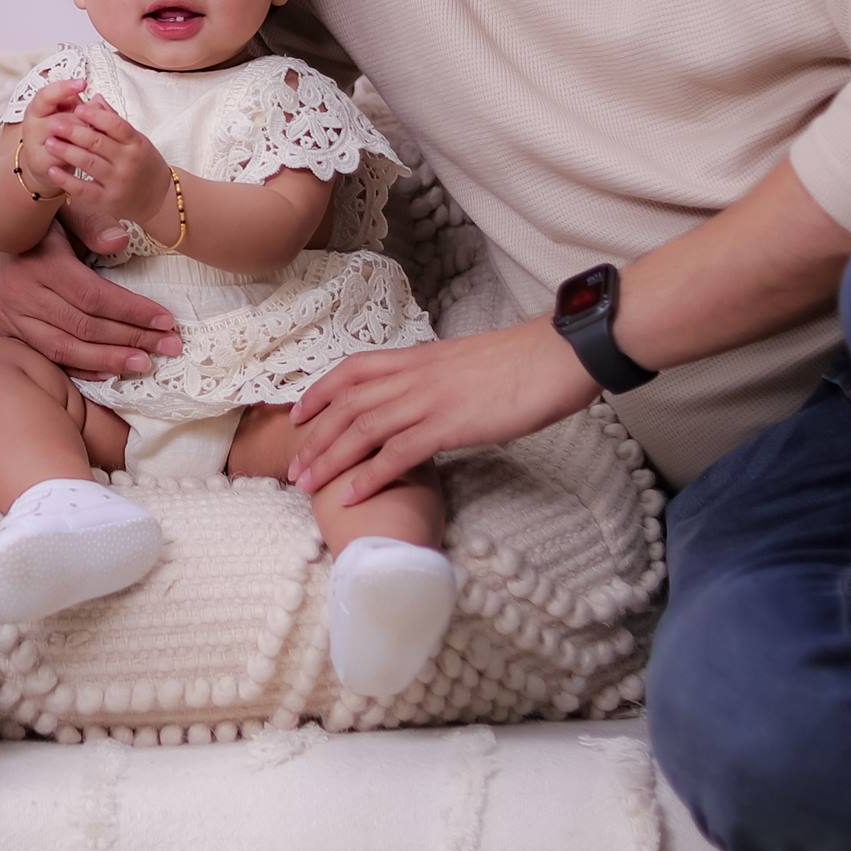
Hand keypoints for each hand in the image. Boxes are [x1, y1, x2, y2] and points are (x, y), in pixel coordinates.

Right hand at [0, 228, 181, 376]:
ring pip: (66, 349)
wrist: (0, 234)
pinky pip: (49, 358)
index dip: (132, 311)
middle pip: (85, 326)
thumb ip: (92, 224)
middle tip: (169, 346)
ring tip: (144, 363)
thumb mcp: (68, 211)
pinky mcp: (10, 333)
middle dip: (131, 338)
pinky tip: (111, 372)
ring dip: (109, 360)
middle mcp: (23, 295)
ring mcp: (14, 318)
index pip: (94, 296)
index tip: (166, 321)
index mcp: (42, 264)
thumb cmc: (43, 223)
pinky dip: (82, 368)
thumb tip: (120, 240)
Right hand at [15, 80, 86, 204]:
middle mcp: (32, 125)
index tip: (83, 83)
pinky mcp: (43, 163)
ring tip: (98, 140)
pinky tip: (94, 154)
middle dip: (85, 122)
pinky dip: (83, 154)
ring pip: (66, 139)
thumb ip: (83, 106)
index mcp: (37, 108)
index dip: (64, 88)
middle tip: (98, 125)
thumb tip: (100, 101)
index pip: (47, 95)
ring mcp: (35, 145)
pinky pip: (67, 157)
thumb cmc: (60, 134)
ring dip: (86, 138)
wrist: (45, 164)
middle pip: (63, 119)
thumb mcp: (68, 113)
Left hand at [45, 95, 173, 230]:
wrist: (158, 198)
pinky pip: (83, 189)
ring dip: (66, 151)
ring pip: (88, 162)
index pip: (115, 124)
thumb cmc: (144, 164)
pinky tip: (53, 170)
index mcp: (137, 143)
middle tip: (54, 123)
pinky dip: (66, 180)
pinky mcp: (108, 201)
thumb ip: (114, 121)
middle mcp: (128, 162)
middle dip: (73, 131)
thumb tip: (94, 99)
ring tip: (49, 142)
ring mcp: (118, 182)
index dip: (95, 115)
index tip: (77, 108)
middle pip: (97, 142)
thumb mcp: (137, 141)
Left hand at [288, 320, 600, 503]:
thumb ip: (439, 378)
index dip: (320, 392)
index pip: (353, 370)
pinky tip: (352, 495)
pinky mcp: (449, 425)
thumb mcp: (466, 363)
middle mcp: (414, 376)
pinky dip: (369, 476)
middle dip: (315, 437)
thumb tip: (431, 397)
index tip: (299, 415)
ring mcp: (429, 400)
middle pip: (348, 405)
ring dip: (330, 459)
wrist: (556, 355)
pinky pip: (397, 453)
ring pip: (362, 430)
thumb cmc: (522, 362)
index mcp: (418, 357)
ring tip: (307, 485)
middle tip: (293, 467)